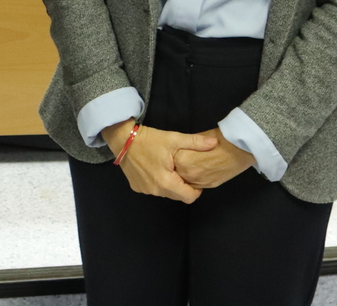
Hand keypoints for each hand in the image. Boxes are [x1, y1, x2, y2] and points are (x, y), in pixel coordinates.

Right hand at [101, 118, 218, 203]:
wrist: (121, 138)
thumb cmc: (149, 139)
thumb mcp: (173, 138)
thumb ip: (195, 142)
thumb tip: (215, 143)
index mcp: (166, 182)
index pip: (190, 197)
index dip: (196, 189)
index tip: (195, 177)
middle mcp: (155, 190)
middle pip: (178, 196)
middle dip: (183, 186)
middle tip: (182, 169)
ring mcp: (145, 190)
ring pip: (165, 193)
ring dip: (170, 184)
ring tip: (169, 167)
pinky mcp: (136, 187)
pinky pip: (153, 189)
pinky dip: (157, 182)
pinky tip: (155, 168)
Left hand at [174, 128, 255, 188]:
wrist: (242, 149)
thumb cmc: (221, 139)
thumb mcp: (198, 137)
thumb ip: (187, 145)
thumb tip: (179, 147)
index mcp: (183, 160)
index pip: (169, 161)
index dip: (172, 155)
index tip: (175, 150)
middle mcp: (189, 174)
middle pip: (176, 173)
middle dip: (177, 166)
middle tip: (185, 156)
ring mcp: (200, 182)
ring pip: (186, 181)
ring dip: (186, 174)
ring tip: (194, 162)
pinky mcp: (210, 186)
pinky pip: (196, 185)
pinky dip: (195, 178)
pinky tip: (201, 168)